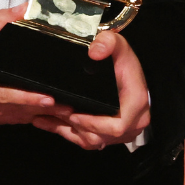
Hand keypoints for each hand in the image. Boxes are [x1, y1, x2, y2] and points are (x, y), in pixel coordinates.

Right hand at [0, 4, 73, 125]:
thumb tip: (23, 10)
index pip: (1, 96)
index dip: (26, 98)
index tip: (47, 98)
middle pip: (8, 112)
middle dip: (37, 110)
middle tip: (64, 107)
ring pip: (5, 119)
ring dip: (30, 114)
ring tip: (56, 111)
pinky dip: (15, 115)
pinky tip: (33, 111)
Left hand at [30, 30, 151, 149]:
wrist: (127, 73)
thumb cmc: (123, 62)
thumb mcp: (118, 45)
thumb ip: (108, 42)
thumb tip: (95, 52)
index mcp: (136, 104)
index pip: (117, 126)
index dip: (93, 124)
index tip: (74, 115)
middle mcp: (133, 122)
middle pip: (101, 137)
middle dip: (77, 127)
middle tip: (56, 112)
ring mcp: (122, 132)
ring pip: (92, 142)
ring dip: (69, 130)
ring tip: (49, 116)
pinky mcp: (110, 135)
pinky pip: (88, 141)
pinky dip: (68, 133)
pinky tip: (50, 122)